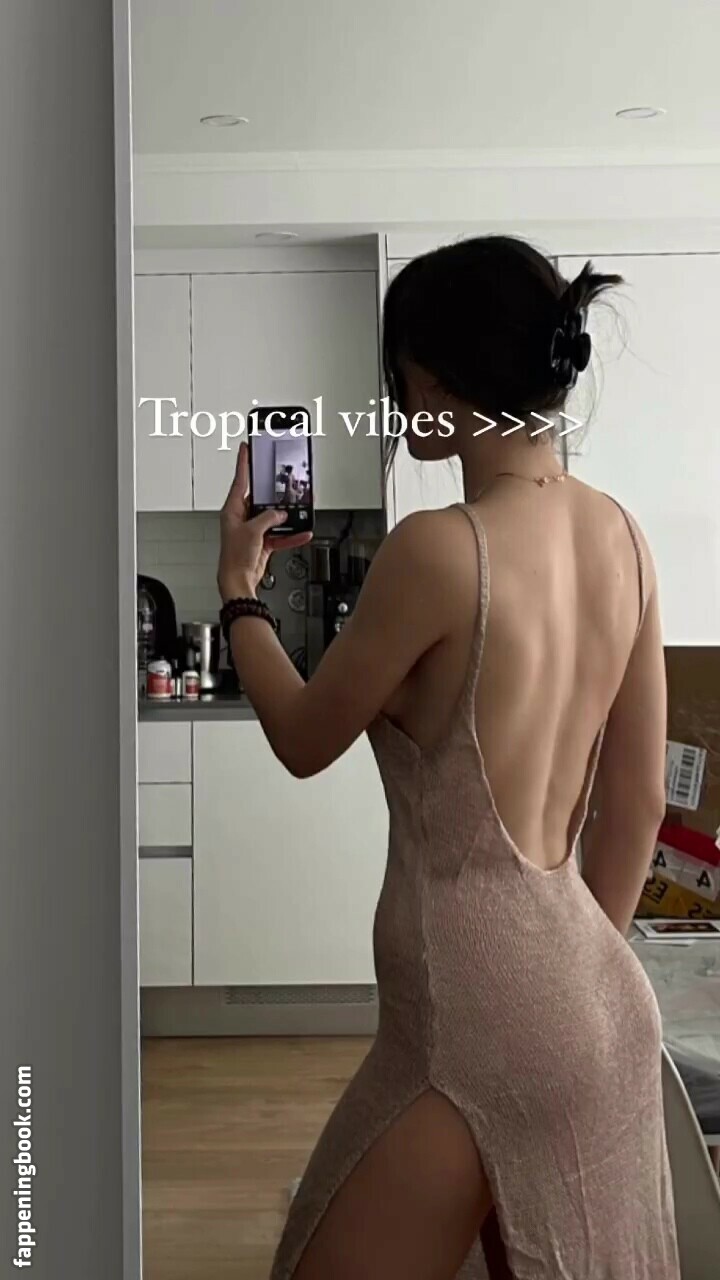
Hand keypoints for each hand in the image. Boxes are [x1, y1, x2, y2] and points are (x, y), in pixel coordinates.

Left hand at [218, 443, 311, 601]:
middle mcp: (242, 518)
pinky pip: (280, 535)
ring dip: (285, 518)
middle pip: (260, 499)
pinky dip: (290, 535)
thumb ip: (268, 518)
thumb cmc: (234, 557)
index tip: (245, 448)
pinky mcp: (262, 542)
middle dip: (274, 496)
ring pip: (273, 518)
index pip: (240, 480)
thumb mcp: (252, 531)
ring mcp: (253, 530)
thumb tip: (279, 514)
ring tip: (296, 513)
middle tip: (283, 485)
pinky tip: (301, 532)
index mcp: (232, 510)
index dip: (243, 463)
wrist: (238, 580)